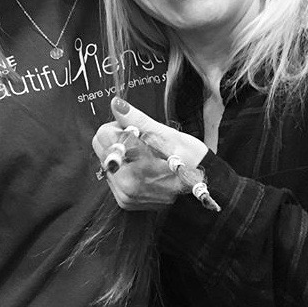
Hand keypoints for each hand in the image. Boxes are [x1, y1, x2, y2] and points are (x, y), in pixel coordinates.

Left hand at [92, 98, 209, 210]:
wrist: (207, 189)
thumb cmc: (192, 159)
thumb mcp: (168, 135)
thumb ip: (138, 120)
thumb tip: (116, 104)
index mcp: (135, 164)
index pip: (103, 135)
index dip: (120, 126)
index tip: (138, 131)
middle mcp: (126, 184)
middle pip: (100, 148)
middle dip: (118, 140)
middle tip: (142, 143)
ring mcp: (124, 196)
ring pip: (105, 162)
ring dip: (121, 155)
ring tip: (146, 157)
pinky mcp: (125, 202)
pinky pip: (112, 177)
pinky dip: (124, 169)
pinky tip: (143, 169)